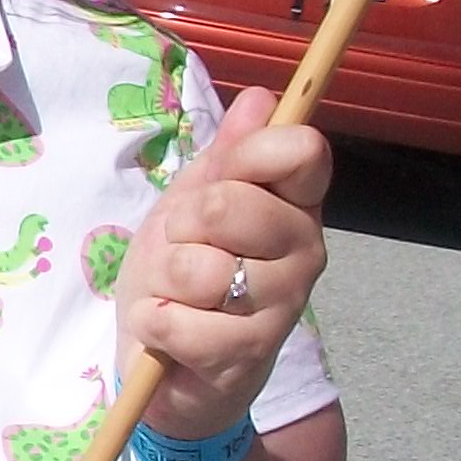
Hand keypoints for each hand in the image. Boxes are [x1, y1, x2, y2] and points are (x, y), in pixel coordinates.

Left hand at [118, 87, 329, 438]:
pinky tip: (169, 331)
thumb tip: (262, 98)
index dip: (249, 154)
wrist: (165, 362)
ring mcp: (282, 304)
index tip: (219, 177)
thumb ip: (226, 156)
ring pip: (202, 268)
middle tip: (183, 250)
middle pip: (231, 203)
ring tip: (176, 295)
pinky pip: (181, 321)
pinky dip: (156, 323)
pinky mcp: (248, 354)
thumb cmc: (181, 276)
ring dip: (165, 281)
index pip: (302, 151)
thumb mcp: (189, 204)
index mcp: (295, 205)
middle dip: (182, 226)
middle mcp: (304, 250)